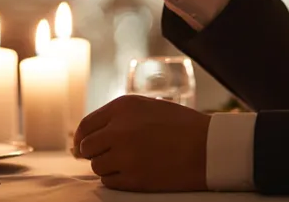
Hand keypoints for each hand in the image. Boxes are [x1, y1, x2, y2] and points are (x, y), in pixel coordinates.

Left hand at [74, 95, 210, 191]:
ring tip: (127, 163)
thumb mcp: (147, 107)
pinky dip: (116, 179)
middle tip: (108, 156)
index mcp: (122, 107)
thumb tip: (87, 138)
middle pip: (87, 148)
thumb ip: (118, 117)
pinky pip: (109, 182)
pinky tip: (133, 173)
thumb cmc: (181, 125)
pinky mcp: (134, 179)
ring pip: (97, 166)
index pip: (86, 125)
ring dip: (107, 166)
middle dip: (94, 153)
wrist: (209, 147)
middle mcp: (118, 130)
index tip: (80, 147)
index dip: (80, 138)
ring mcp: (125, 155)